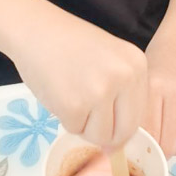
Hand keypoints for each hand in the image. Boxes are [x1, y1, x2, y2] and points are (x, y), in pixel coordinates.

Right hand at [11, 5, 147, 149]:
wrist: (35, 29)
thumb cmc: (70, 44)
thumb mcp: (109, 60)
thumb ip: (121, 94)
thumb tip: (118, 146)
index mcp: (137, 65)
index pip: (139, 115)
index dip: (119, 122)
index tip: (102, 112)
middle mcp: (124, 77)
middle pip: (124, 132)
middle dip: (104, 131)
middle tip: (86, 113)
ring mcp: (100, 91)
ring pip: (100, 136)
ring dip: (83, 125)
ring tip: (72, 95)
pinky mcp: (75, 105)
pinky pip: (75, 130)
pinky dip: (65, 119)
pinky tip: (59, 93)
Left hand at [144, 35, 175, 158]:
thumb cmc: (151, 74)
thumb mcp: (139, 89)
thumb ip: (137, 116)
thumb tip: (133, 150)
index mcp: (154, 88)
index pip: (149, 132)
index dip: (141, 148)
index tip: (133, 151)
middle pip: (167, 143)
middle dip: (156, 153)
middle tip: (147, 150)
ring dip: (168, 147)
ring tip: (159, 137)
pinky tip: (172, 126)